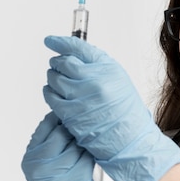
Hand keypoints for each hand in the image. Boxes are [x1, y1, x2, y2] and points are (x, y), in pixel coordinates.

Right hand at [21, 111, 110, 180]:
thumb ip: (48, 142)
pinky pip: (88, 157)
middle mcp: (41, 168)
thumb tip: (64, 112)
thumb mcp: (42, 164)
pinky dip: (92, 151)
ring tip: (90, 134)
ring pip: (77, 144)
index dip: (59, 117)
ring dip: (85, 138)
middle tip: (83, 122)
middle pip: (62, 134)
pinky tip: (94, 149)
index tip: (69, 112)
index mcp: (30, 160)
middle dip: (74, 127)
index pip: (46, 127)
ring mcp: (58, 176)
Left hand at [42, 35, 179, 180]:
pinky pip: (50, 96)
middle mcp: (95, 80)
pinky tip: (54, 93)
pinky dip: (49, 92)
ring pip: (54, 78)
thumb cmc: (126, 112)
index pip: (78, 48)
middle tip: (57, 66)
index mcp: (108, 69)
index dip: (60, 42)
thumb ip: (97, 66)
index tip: (50, 41)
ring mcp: (82, 97)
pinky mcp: (71, 113)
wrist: (130, 140)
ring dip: (52, 77)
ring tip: (57, 81)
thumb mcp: (118, 80)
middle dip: (57, 63)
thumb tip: (73, 56)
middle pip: (64, 62)